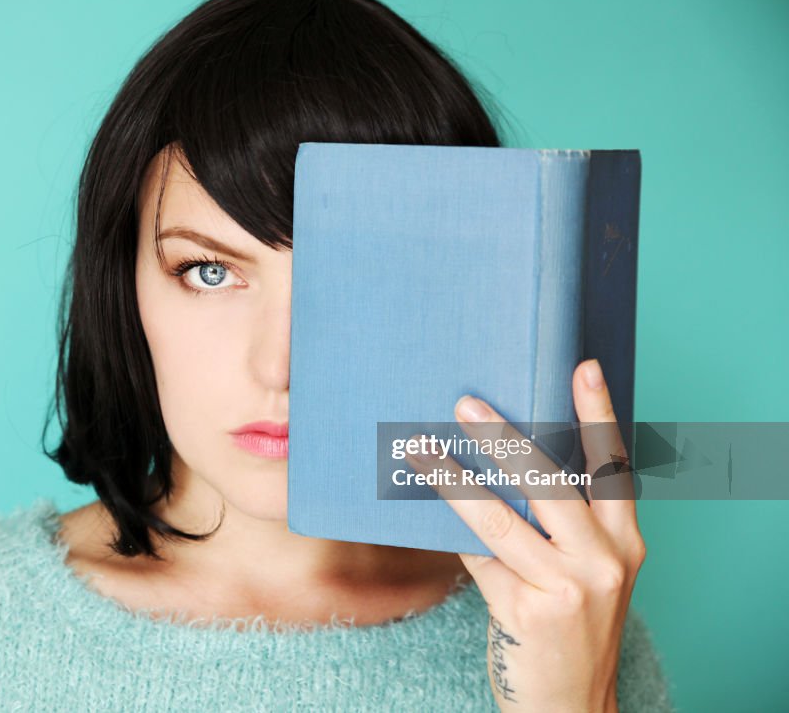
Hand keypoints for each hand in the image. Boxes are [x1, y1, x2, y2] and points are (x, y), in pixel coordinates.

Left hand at [405, 358, 643, 712]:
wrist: (569, 707)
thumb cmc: (569, 628)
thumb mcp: (583, 574)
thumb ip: (557, 526)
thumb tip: (497, 464)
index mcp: (624, 542)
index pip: (613, 467)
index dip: (598, 415)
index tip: (582, 367)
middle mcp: (605, 560)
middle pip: (550, 481)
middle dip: (505, 438)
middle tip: (466, 402)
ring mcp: (568, 586)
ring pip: (501, 517)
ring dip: (454, 479)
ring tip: (421, 448)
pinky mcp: (529, 609)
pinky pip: (478, 557)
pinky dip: (451, 529)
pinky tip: (424, 502)